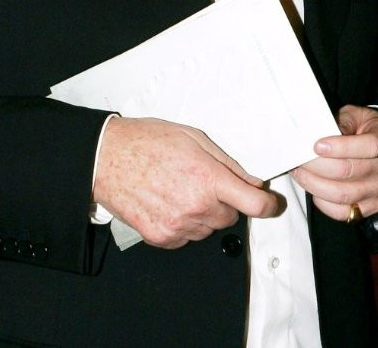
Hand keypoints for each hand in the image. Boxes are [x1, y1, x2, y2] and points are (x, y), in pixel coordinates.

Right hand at [93, 117, 279, 248]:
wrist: (107, 158)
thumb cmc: (149, 142)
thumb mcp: (196, 139)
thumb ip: (228, 164)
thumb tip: (252, 182)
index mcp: (208, 178)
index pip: (253, 204)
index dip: (268, 206)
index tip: (270, 204)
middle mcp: (195, 206)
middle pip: (230, 217)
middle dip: (225, 202)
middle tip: (205, 183)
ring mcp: (177, 225)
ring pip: (208, 229)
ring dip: (203, 214)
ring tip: (181, 189)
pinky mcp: (160, 237)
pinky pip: (185, 238)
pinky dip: (183, 225)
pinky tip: (169, 203)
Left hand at [290, 104, 377, 221]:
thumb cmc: (364, 128)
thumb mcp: (356, 116)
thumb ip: (342, 122)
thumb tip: (321, 134)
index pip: (369, 146)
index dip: (341, 147)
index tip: (317, 145)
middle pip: (348, 171)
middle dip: (317, 166)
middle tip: (298, 159)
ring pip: (342, 194)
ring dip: (314, 184)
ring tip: (300, 173)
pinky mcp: (371, 207)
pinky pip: (342, 212)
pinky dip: (323, 203)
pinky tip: (313, 188)